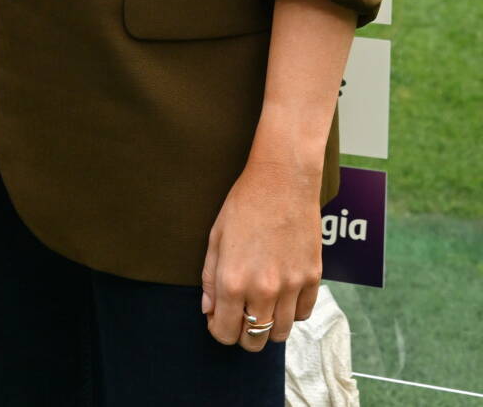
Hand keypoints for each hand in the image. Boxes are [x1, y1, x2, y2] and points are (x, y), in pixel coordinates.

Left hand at [200, 158, 322, 350]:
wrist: (282, 181)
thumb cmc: (244, 204)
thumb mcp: (216, 237)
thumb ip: (210, 277)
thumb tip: (209, 310)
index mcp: (233, 281)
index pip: (224, 333)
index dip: (218, 330)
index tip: (218, 320)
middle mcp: (263, 290)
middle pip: (254, 341)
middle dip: (243, 335)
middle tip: (239, 316)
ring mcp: (291, 287)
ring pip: (280, 334)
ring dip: (268, 326)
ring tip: (261, 305)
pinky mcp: (312, 278)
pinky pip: (302, 314)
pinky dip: (291, 312)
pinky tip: (282, 294)